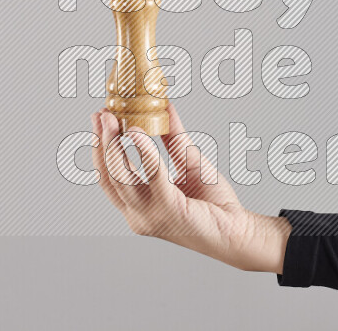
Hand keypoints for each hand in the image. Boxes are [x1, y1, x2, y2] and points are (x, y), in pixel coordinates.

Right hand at [91, 104, 290, 272]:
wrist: (238, 230)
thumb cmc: (213, 203)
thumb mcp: (188, 161)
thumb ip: (174, 137)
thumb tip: (166, 106)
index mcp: (138, 205)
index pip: (109, 177)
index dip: (100, 148)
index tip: (99, 119)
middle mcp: (138, 214)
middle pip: (109, 176)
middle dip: (101, 142)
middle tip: (101, 114)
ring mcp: (151, 215)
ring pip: (121, 177)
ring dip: (113, 145)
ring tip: (112, 119)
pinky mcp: (170, 209)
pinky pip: (153, 174)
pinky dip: (143, 151)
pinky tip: (137, 132)